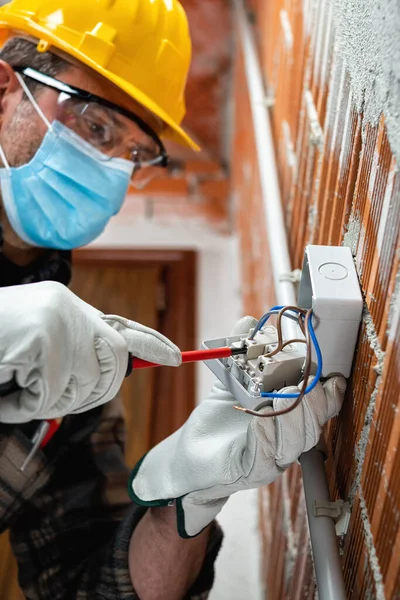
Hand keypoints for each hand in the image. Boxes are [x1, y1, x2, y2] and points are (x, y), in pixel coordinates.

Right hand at [0, 281, 180, 422]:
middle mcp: (68, 309)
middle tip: (48, 393)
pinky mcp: (42, 342)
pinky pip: (49, 397)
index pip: (122, 327)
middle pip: (114, 366)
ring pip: (83, 387)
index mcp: (67, 308)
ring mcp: (56, 323)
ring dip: (45, 400)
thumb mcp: (33, 345)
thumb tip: (110, 372)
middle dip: (90, 392)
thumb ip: (72, 352)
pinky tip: (4, 385)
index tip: (175, 357)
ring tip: (14, 382)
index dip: (151, 344)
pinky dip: (22, 406)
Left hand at [130, 316, 345, 537]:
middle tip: (302, 384)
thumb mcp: (230, 380)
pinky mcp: (250, 472)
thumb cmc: (218, 419)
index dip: (328, 392)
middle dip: (312, 403)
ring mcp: (271, 459)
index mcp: (288, 417)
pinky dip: (266, 438)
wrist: (190, 455)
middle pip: (312, 426)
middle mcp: (286, 440)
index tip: (329, 376)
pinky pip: (265, 458)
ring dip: (292, 418)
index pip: (319, 407)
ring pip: (294, 443)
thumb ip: (241, 351)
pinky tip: (260, 422)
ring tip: (282, 398)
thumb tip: (248, 321)